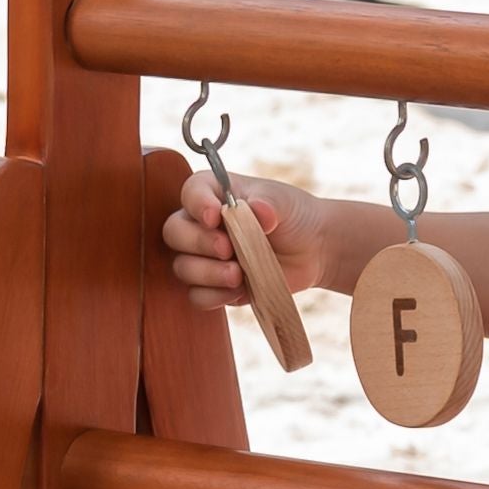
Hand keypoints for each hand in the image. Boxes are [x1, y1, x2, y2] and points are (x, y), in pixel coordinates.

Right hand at [161, 174, 320, 304]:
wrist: (313, 250)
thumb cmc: (293, 216)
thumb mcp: (284, 202)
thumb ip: (269, 203)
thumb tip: (259, 211)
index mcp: (213, 193)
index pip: (190, 192)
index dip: (196, 204)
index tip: (214, 216)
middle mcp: (200, 224)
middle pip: (174, 232)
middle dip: (199, 243)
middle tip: (228, 249)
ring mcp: (204, 257)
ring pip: (182, 267)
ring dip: (207, 273)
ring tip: (238, 274)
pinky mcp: (214, 286)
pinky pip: (197, 296)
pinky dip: (214, 296)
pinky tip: (239, 290)